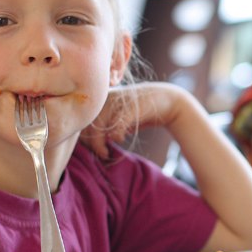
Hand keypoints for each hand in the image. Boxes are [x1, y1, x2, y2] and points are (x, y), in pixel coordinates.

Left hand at [79, 82, 194, 158]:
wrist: (168, 101)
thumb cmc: (141, 111)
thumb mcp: (122, 116)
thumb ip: (107, 124)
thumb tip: (91, 141)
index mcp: (103, 98)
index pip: (83, 119)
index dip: (84, 136)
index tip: (93, 148)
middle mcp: (108, 97)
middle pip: (89, 123)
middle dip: (92, 143)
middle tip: (101, 153)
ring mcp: (119, 101)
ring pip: (100, 126)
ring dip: (100, 143)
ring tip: (105, 152)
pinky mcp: (131, 107)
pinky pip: (116, 125)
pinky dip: (116, 136)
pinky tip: (120, 139)